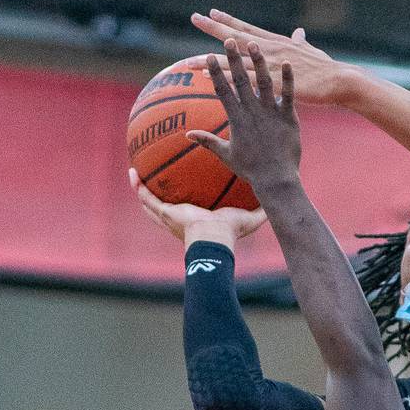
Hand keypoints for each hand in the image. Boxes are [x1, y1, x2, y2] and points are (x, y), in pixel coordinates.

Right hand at [129, 167, 266, 244]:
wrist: (214, 238)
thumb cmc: (230, 233)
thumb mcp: (249, 219)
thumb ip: (262, 210)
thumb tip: (276, 202)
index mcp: (197, 223)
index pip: (188, 214)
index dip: (183, 206)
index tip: (182, 194)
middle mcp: (180, 221)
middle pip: (163, 210)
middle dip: (157, 197)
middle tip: (153, 182)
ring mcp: (169, 218)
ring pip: (149, 204)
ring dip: (141, 190)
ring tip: (135, 174)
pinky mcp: (164, 213)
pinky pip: (146, 197)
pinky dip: (138, 185)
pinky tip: (133, 171)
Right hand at [188, 41, 301, 188]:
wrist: (277, 181)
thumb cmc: (251, 169)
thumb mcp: (226, 155)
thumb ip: (207, 141)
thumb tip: (187, 134)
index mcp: (237, 120)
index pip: (223, 91)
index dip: (215, 73)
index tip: (207, 56)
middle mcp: (252, 113)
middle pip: (241, 81)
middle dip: (233, 59)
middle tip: (227, 39)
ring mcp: (271, 114)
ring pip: (264, 83)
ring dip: (258, 62)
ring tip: (253, 43)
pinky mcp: (289, 118)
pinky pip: (288, 95)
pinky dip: (288, 79)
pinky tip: (287, 61)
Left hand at [191, 11, 356, 103]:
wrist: (338, 81)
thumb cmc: (325, 68)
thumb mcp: (310, 51)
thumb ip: (301, 41)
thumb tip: (299, 32)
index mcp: (275, 43)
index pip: (246, 28)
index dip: (228, 20)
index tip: (211, 12)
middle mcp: (268, 49)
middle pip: (235, 37)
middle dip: (213, 28)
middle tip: (194, 18)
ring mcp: (269, 66)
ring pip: (234, 60)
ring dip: (212, 60)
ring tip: (190, 60)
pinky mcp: (273, 83)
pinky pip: (245, 81)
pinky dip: (228, 79)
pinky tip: (213, 80)